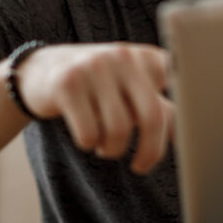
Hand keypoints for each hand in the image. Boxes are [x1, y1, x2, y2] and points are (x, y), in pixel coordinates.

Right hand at [15, 43, 173, 173]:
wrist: (38, 71)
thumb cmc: (94, 86)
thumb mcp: (127, 87)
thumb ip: (156, 106)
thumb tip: (185, 136)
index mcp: (144, 57)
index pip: (176, 90)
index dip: (177, 124)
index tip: (178, 142)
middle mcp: (122, 56)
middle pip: (152, 117)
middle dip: (150, 151)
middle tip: (141, 166)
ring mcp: (94, 68)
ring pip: (119, 130)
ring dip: (112, 149)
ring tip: (103, 145)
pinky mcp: (67, 84)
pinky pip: (89, 133)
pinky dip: (88, 144)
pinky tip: (85, 137)